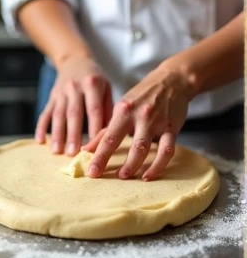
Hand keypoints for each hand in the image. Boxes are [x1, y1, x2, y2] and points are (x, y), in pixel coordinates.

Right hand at [36, 54, 112, 155]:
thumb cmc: (95, 80)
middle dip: (72, 134)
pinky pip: (45, 113)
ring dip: (57, 134)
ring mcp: (61, 92)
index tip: (95, 146)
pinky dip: (41, 127)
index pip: (94, 109)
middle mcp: (76, 87)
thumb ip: (108, 110)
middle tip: (73, 153)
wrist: (75, 60)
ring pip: (58, 115)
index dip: (94, 128)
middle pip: (74, 113)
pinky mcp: (51, 97)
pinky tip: (40, 141)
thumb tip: (112, 135)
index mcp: (93, 84)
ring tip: (56, 151)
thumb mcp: (106, 88)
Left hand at [82, 61, 192, 179]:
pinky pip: (167, 151)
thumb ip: (104, 132)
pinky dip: (158, 166)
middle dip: (122, 164)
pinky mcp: (172, 128)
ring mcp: (158, 122)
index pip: (108, 138)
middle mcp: (141, 116)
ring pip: (146, 149)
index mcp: (124, 111)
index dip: (100, 157)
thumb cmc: (141, 97)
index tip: (92, 173)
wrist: (173, 80)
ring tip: (125, 176)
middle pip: (130, 145)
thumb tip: (84, 150)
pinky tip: (149, 176)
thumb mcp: (121, 109)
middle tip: (113, 178)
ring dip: (135, 166)